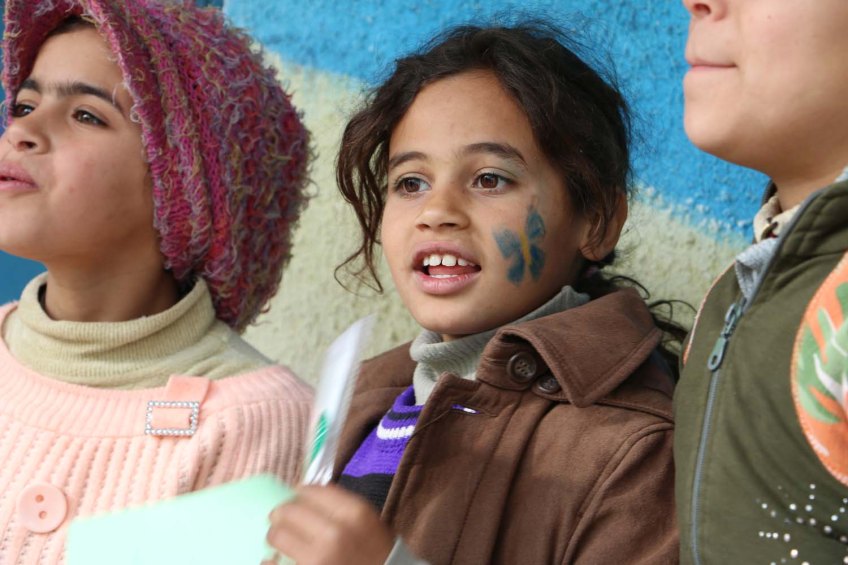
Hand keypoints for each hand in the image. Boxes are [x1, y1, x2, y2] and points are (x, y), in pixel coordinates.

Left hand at [265, 484, 393, 564]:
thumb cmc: (374, 550)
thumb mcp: (365, 519)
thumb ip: (338, 503)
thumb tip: (301, 491)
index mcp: (354, 513)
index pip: (310, 491)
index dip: (300, 492)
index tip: (298, 497)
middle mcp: (335, 534)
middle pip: (288, 511)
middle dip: (283, 513)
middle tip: (283, 518)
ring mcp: (318, 559)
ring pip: (276, 535)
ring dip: (275, 535)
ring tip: (280, 538)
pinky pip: (273, 563)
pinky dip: (272, 560)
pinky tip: (276, 559)